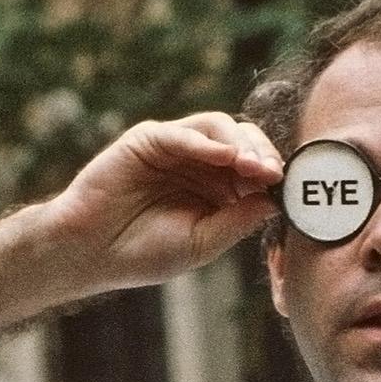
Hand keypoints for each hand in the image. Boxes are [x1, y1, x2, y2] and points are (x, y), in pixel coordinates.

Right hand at [40, 112, 282, 295]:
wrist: (93, 252)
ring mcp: (175, 148)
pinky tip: (223, 156)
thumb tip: (275, 201)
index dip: (272, 174)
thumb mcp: (202, 244)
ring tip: (252, 166)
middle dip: (261, 154)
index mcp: (216, 190)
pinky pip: (182, 132)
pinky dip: (204, 142)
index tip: (287, 187)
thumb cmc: (144, 253)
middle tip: (273, 173)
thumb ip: (237, 222)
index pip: (254, 169)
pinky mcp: (149, 139)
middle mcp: (199, 164)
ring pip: (218, 128)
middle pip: (242, 142)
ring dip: (239, 144)